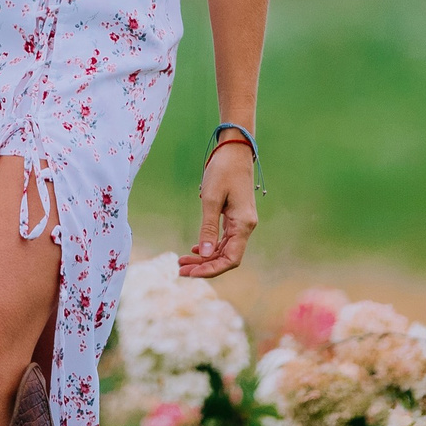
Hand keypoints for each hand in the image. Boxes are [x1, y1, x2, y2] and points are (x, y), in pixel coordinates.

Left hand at [182, 139, 255, 277]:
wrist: (235, 151)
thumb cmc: (223, 171)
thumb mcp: (210, 198)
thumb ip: (208, 227)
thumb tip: (205, 254)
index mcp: (243, 224)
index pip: (230, 259)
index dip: (211, 270)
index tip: (190, 274)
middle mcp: (246, 227)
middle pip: (226, 257)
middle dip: (204, 266)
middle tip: (179, 270)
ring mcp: (242, 223)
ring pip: (224, 250)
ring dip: (205, 258)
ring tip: (182, 262)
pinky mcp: (236, 218)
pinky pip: (224, 239)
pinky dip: (210, 246)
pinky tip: (196, 250)